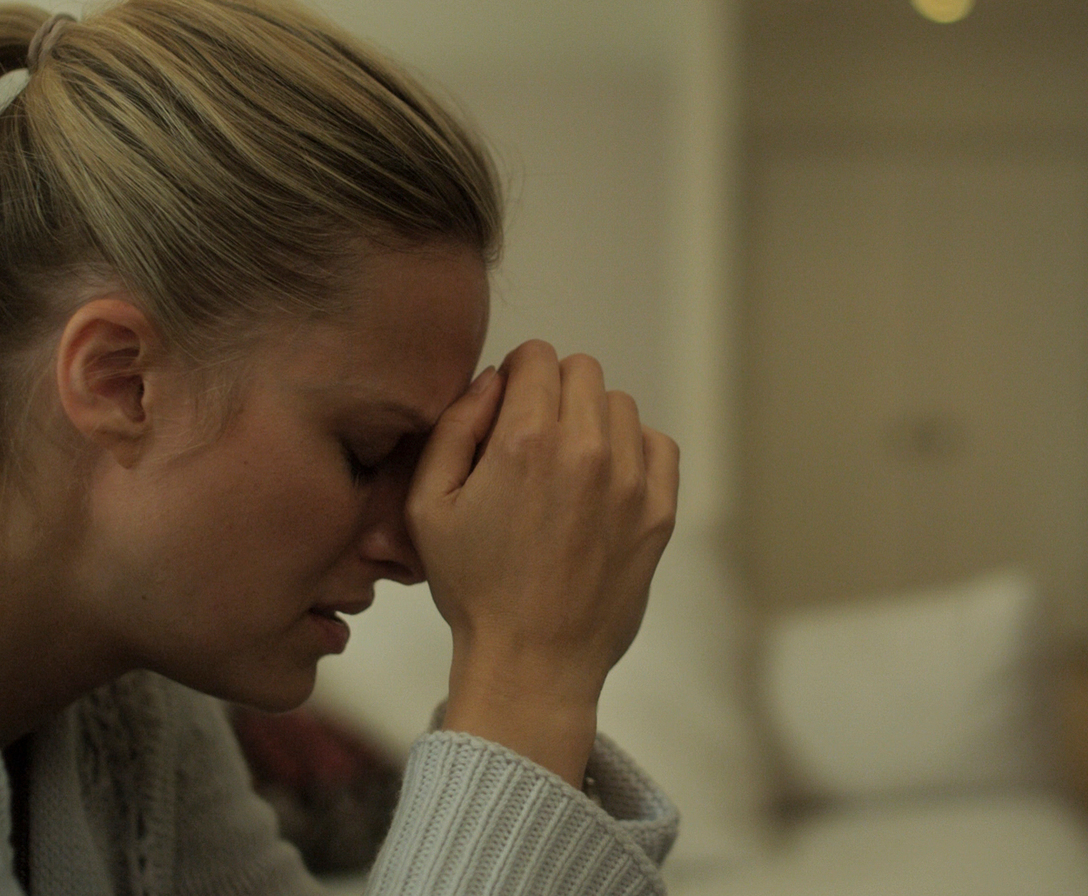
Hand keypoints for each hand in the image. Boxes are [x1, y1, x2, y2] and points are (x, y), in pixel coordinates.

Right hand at [406, 340, 678, 784]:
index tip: (508, 411)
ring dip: (593, 422)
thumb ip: (454, 427)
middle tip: (534, 441)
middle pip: (582, 372)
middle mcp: (585, 449)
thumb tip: (492, 381)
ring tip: (569, 469)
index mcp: (525, 440)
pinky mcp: (659, 511)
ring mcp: (630, 481)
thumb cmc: (473, 587)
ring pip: (620, 406)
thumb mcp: (429, 505)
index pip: (537, 357)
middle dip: (554, 393)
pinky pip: (658, 445)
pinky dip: (634, 451)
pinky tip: (605, 484)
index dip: (517, 377)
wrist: (533, 662)